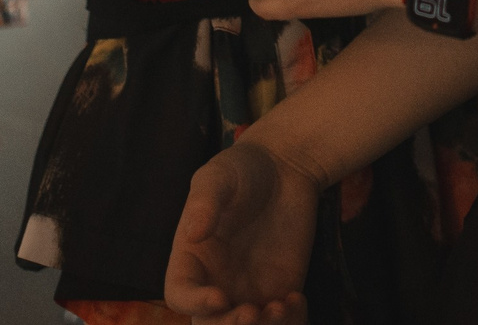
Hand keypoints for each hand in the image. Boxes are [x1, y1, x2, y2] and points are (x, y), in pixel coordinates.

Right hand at [164, 140, 319, 324]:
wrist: (286, 168)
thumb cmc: (243, 168)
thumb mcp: (218, 176)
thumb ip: (205, 202)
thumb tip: (192, 233)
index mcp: (191, 260)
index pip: (180, 295)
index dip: (196, 303)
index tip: (220, 297)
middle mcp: (215, 282)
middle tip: (252, 312)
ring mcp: (247, 291)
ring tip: (281, 305)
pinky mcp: (279, 292)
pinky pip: (282, 324)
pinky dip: (291, 323)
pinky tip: (296, 298)